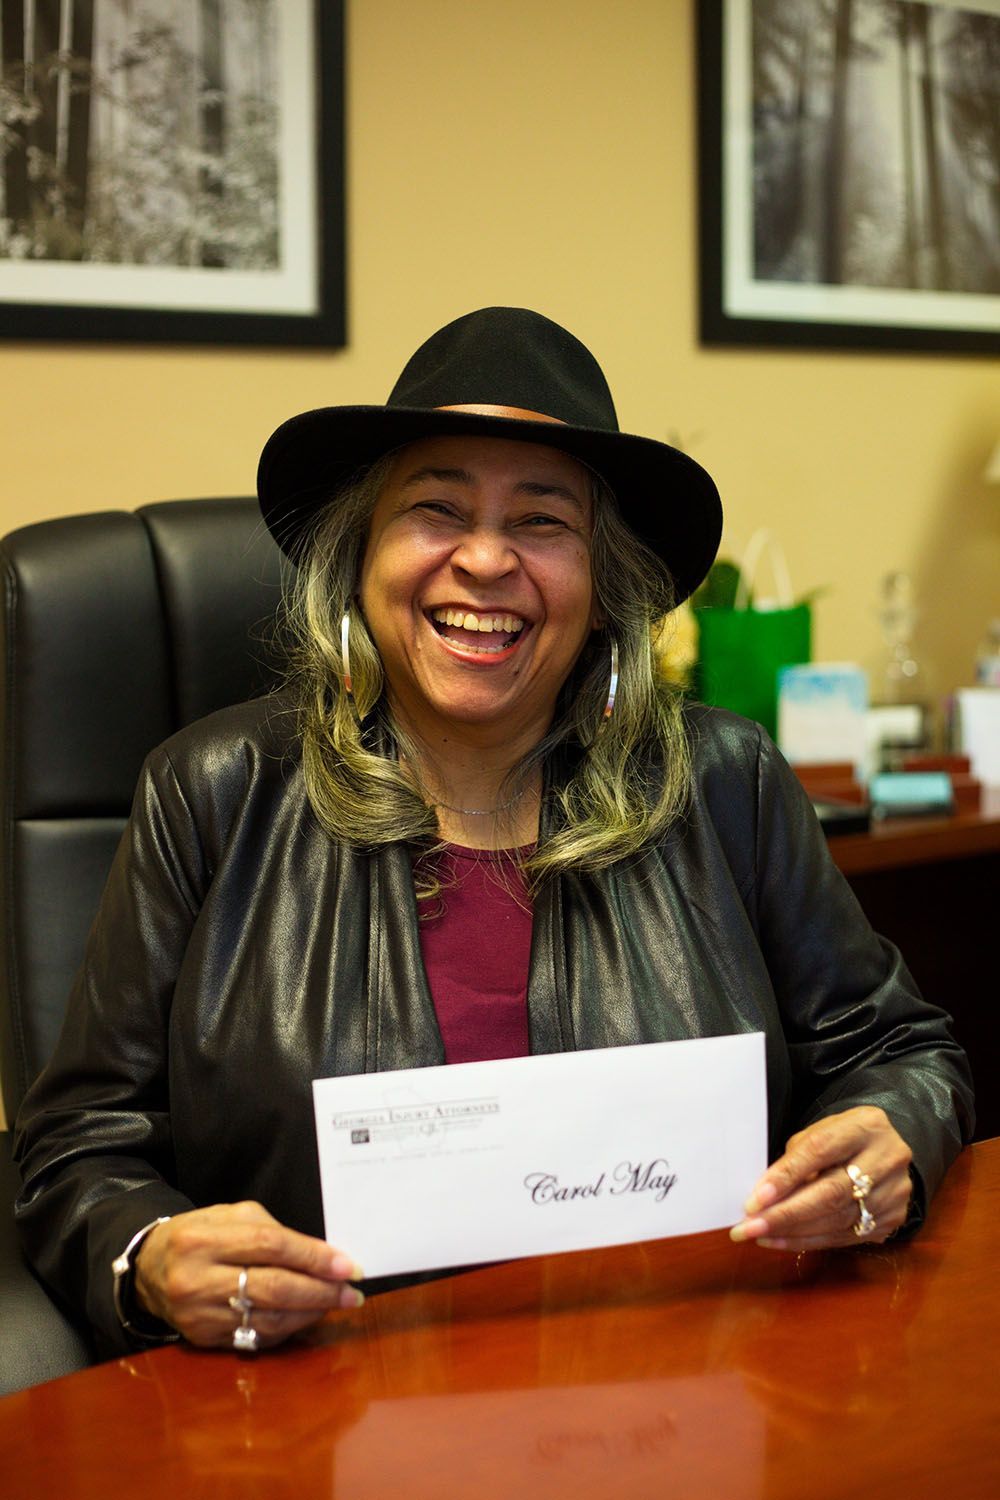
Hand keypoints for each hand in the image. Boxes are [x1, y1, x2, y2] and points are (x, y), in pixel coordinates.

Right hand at [134, 1200, 363, 1348]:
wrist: (149, 1269)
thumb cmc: (200, 1235)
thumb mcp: (230, 1216)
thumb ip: (273, 1232)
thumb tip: (322, 1257)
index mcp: (203, 1239)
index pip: (271, 1247)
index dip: (314, 1257)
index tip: (348, 1265)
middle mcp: (196, 1279)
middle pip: (273, 1287)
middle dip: (321, 1291)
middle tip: (351, 1292)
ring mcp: (198, 1314)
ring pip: (268, 1319)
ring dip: (310, 1313)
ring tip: (336, 1303)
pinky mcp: (202, 1338)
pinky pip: (255, 1337)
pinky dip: (288, 1328)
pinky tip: (307, 1316)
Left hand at [730, 1106, 912, 1250]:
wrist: (885, 1149)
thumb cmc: (841, 1139)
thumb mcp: (820, 1132)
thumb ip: (797, 1158)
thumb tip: (763, 1196)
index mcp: (866, 1125)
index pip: (821, 1150)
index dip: (786, 1176)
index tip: (755, 1199)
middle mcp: (887, 1158)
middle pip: (832, 1192)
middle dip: (785, 1213)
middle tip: (749, 1226)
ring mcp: (895, 1191)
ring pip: (838, 1220)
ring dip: (793, 1232)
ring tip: (759, 1235)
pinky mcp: (894, 1218)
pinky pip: (845, 1236)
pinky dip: (810, 1241)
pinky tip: (783, 1240)